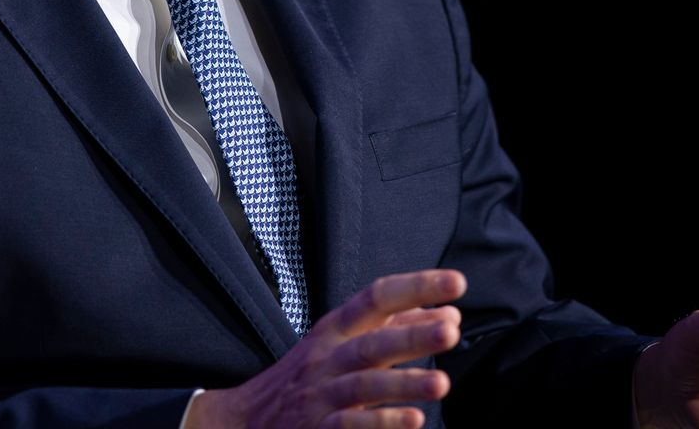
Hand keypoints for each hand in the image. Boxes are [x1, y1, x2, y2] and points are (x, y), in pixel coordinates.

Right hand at [184, 269, 466, 428]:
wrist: (242, 420)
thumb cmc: (304, 378)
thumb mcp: (340, 343)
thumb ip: (393, 328)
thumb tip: (445, 312)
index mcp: (335, 329)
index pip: (376, 298)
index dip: (416, 288)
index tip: (456, 283)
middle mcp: (327, 358)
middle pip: (371, 342)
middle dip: (411, 336)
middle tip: (451, 330)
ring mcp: (320, 396)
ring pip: (363, 385)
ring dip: (403, 384)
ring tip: (442, 383)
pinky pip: (350, 426)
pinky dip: (382, 423)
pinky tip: (413, 421)